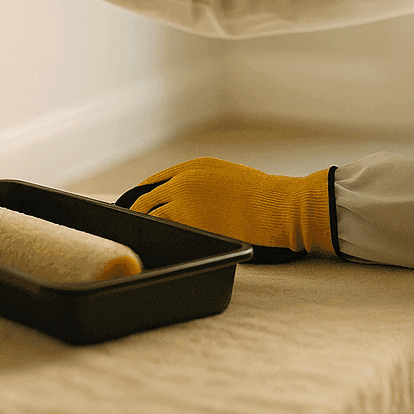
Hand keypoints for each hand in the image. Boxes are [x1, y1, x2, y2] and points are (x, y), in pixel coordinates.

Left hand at [117, 157, 335, 261]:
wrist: (281, 205)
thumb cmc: (267, 200)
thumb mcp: (232, 181)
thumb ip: (208, 188)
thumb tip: (199, 206)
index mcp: (196, 166)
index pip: (155, 182)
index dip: (145, 198)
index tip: (137, 211)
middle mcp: (184, 177)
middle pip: (145, 196)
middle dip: (136, 214)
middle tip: (133, 231)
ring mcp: (182, 196)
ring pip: (147, 212)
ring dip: (142, 227)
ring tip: (137, 243)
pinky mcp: (186, 216)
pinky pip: (159, 227)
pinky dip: (152, 237)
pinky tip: (152, 248)